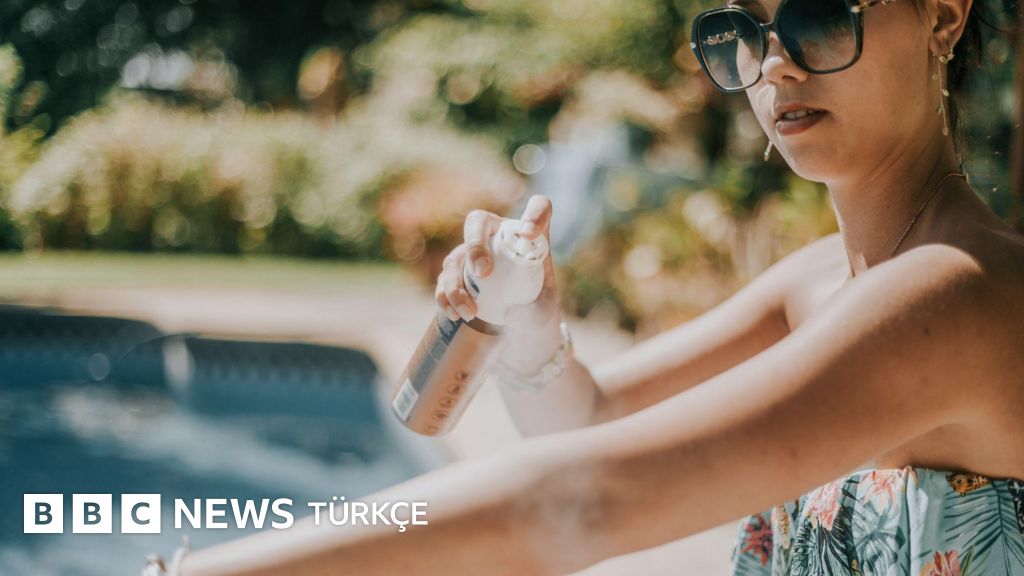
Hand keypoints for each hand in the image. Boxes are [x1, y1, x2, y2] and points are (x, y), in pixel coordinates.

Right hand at [434, 194, 559, 329]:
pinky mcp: (455, 271)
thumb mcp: (543, 312)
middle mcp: (497, 234)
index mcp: (528, 234)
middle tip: (482, 272)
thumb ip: (536, 313)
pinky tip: (455, 314)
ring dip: (457, 284)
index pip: (538, 207)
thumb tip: (512, 313)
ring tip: (471, 312)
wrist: (512, 316)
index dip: (534, 214)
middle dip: (475, 244)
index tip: (530, 234)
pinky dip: (445, 297)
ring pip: (456, 255)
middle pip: (479, 221)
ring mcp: (472, 250)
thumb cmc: (533, 305)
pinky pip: (443, 279)